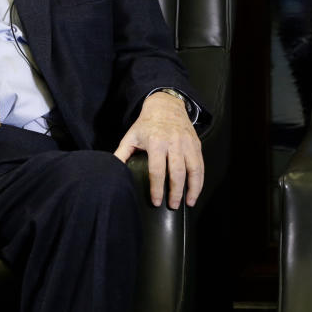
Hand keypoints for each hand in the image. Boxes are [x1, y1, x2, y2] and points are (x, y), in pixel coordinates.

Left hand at [113, 91, 203, 208]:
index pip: (157, 169)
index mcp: (155, 142)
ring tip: (188, 203)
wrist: (166, 105)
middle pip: (176, 172)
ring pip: (193, 169)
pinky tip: (196, 191)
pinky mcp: (196, 145)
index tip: (156, 201)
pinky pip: (200, 165)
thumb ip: (121, 154)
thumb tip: (111, 171)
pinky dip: (200, 180)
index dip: (157, 188)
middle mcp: (173, 143)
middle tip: (172, 206)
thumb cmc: (146, 124)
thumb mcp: (131, 136)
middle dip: (175, 191)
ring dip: (192, 188)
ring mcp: (187, 144)